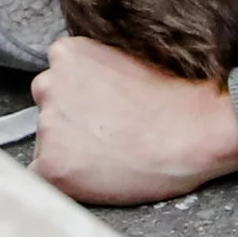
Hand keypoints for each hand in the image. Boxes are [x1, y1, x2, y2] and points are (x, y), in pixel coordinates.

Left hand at [28, 37, 237, 206]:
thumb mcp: (126, 60)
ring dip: (70, 152)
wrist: (193, 133)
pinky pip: (44, 179)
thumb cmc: (173, 99)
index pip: (57, 80)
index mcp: (66, 54)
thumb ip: (94, 70)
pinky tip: (97, 177)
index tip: (102, 112)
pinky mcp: (51, 166)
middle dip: (70, 123)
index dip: (81, 100)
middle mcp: (48, 85)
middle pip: (48, 109)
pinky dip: (65, 182)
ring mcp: (47, 126)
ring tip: (112, 155)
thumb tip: (87, 89)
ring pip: (47, 144)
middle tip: (108, 135)